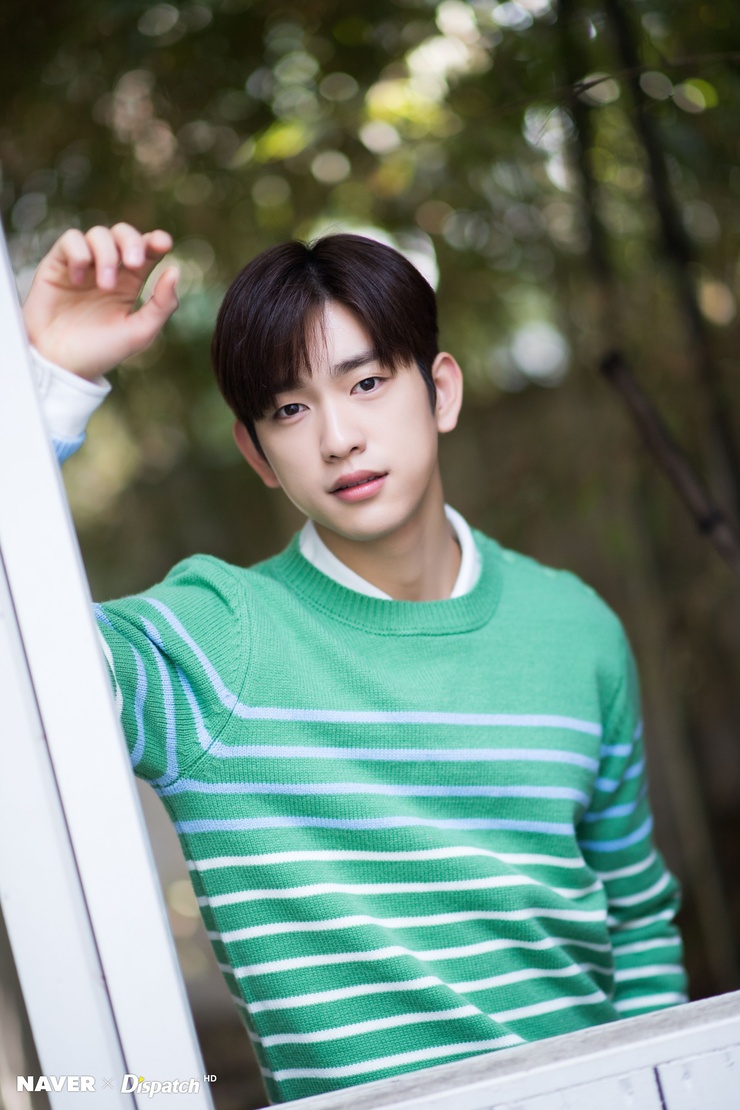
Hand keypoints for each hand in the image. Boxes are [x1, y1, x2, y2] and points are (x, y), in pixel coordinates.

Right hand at [22, 223, 178, 378]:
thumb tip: (175, 270)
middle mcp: (108, 269)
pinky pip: (70, 239)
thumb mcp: (140, 333)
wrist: (61, 364)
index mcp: (131, 283)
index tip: (163, 244)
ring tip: (104, 285)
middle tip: (134, 264)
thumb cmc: (101, 352)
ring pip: (98, 233)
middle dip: (132, 242)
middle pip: (123, 233)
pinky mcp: (57, 264)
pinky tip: (79, 279)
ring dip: (107, 254)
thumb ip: (162, 305)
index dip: (157, 240)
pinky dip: (79, 253)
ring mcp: (83, 265)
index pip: (147, 250)